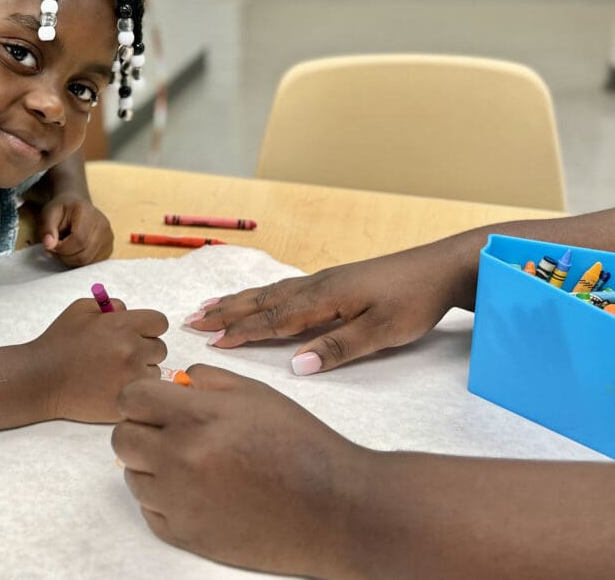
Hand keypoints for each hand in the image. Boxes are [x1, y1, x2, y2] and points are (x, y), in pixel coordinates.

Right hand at [33, 297, 167, 422]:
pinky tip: (113, 385)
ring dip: (141, 371)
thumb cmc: (60, 341)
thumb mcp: (80, 309)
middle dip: (144, 349)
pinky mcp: (127, 399)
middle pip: (160, 348)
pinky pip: (144, 392)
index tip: (135, 333)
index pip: (159, 322)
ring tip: (115, 372)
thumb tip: (127, 311)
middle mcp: (132, 351)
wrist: (42, 379)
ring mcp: (131, 378)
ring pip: (155, 372)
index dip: (148, 327)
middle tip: (121, 354)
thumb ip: (109, 304)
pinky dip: (134, 388)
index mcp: (124, 326)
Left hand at [38, 191, 113, 266]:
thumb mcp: (49, 214)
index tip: (52, 244)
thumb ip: (47, 229)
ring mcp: (108, 237)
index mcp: (87, 212)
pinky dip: (80, 262)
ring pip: (88, 261)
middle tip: (56, 248)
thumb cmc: (62, 210)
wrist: (76, 206)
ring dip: (71, 260)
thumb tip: (49, 245)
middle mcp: (103, 225)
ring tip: (64, 248)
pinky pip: (93, 263)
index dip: (62, 248)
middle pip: (84, 254)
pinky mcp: (109, 248)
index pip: (79, 240)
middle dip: (65, 256)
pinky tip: (74, 251)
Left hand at [111, 364, 368, 577]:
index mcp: (197, 417)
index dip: (141, 395)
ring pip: (131, 475)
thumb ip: (208, 379)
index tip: (155, 400)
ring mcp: (179, 501)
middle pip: (122, 437)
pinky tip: (196, 489)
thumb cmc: (300, 444)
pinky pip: (149, 510)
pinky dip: (163, 498)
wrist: (333, 507)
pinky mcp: (185, 535)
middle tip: (168, 429)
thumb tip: (175, 379)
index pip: (130, 398)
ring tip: (189, 461)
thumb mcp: (256, 394)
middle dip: (140, 428)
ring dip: (150, 464)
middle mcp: (179, 458)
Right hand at [186, 240, 472, 372]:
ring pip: (271, 291)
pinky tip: (259, 296)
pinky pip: (285, 287)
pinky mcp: (335, 280)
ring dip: (239, 300)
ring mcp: (325, 281)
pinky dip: (262, 293)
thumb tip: (296, 366)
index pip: (274, 320)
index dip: (241, 332)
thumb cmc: (415, 302)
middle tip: (192, 318)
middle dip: (226, 311)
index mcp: (324, 300)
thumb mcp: (382, 333)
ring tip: (211, 304)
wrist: (442, 267)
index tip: (211, 342)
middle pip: (262, 301)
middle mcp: (317, 286)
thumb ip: (338, 349)